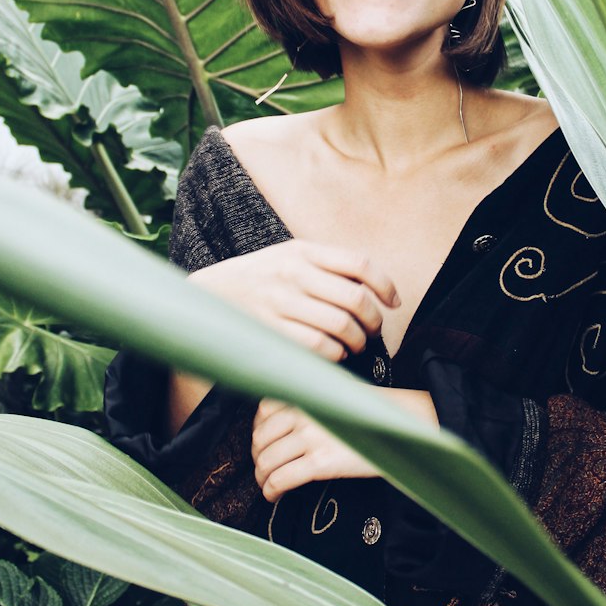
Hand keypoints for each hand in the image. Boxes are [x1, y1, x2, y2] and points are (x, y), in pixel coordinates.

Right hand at [189, 241, 398, 362]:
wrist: (211, 293)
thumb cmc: (260, 276)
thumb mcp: (290, 257)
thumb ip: (327, 265)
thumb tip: (374, 287)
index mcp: (303, 251)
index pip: (359, 264)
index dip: (385, 285)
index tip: (394, 302)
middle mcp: (293, 274)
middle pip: (355, 299)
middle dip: (374, 320)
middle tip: (374, 330)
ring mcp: (280, 303)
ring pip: (340, 325)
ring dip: (357, 341)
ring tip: (355, 344)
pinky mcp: (271, 330)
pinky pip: (318, 347)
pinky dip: (335, 354)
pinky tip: (334, 353)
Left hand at [251, 398, 376, 501]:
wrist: (403, 426)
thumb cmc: (373, 413)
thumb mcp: (337, 397)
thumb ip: (310, 405)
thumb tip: (283, 427)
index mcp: (307, 395)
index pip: (264, 412)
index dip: (259, 432)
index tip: (264, 445)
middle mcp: (304, 414)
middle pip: (261, 439)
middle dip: (258, 458)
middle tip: (265, 470)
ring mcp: (311, 437)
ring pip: (267, 461)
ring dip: (262, 478)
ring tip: (268, 486)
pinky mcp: (321, 462)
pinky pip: (282, 479)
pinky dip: (271, 490)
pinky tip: (274, 496)